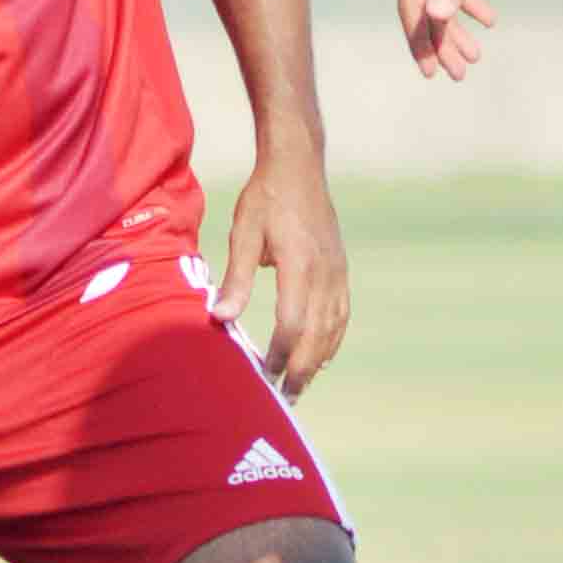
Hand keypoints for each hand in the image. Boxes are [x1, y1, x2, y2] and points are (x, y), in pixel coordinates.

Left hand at [211, 154, 349, 398]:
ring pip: (333, 328)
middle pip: (317, 335)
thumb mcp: (243, 233)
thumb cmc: (266, 197)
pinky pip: (342, 313)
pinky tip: (323, 356)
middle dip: (300, 369)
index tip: (263, 375)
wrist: (299, 165)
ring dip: (318, 360)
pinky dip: (333, 339)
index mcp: (299, 265)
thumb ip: (235, 278)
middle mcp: (325, 273)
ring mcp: (338, 271)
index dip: (278, 354)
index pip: (291, 324)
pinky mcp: (341, 268)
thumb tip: (220, 318)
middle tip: (284, 398)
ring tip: (300, 385)